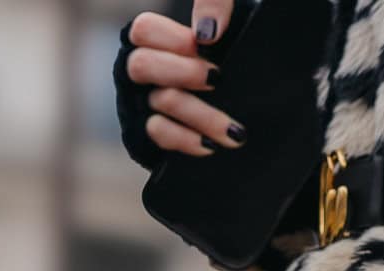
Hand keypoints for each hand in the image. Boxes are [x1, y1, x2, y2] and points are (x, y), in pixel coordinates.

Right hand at [124, 8, 244, 156]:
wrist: (243, 103)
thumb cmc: (226, 55)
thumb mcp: (226, 22)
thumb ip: (215, 4)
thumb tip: (207, 32)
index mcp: (152, 40)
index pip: (144, 30)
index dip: (174, 39)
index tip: (207, 44)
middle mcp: (139, 71)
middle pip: (143, 65)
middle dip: (185, 73)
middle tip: (219, 79)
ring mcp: (140, 103)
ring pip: (161, 102)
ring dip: (202, 115)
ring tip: (234, 130)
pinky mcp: (148, 135)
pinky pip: (159, 134)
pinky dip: (187, 140)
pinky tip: (211, 144)